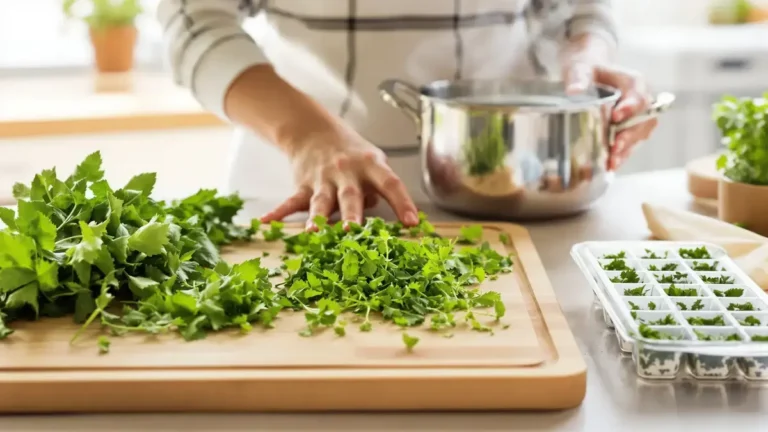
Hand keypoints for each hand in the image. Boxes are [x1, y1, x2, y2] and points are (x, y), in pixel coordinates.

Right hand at [259, 126, 419, 229]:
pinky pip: (291, 201)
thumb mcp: (373, 163)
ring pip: (321, 201)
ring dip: (318, 218)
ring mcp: (323, 179)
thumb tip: (376, 217)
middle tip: (354, 232)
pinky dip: (278, 213)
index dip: (402, 202)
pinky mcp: (303, 185)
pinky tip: (265, 223)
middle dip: (352, 215)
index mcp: (371, 166)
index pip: (391, 184)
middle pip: (351, 196)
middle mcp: (347, 172)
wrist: (313, 130)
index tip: (412, 222)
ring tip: (314, 233)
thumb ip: (376, 190)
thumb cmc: (351, 153)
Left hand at [562, 38, 656, 169]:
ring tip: (612, 163)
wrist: (587, 73)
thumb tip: (574, 91)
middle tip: (615, 149)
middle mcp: (640, 100)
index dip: (630, 107)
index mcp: (633, 82)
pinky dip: (621, 155)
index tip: (616, 117)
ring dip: (627, 150)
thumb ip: (580, 77)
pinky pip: (630, 143)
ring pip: (639, 135)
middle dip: (629, 136)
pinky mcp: (628, 129)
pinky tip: (610, 165)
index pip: (638, 95)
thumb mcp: (581, 68)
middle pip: (643, 120)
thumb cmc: (586, 68)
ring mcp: (636, 116)